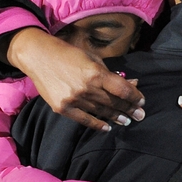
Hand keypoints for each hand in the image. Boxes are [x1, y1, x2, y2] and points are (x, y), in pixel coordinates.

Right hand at [8, 28, 145, 130]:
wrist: (39, 57)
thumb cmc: (69, 54)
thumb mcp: (93, 58)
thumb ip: (110, 74)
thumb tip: (130, 84)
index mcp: (96, 73)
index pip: (122, 89)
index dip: (134, 97)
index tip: (141, 102)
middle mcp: (86, 88)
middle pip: (113, 102)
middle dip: (129, 109)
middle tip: (140, 116)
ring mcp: (74, 99)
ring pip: (101, 111)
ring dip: (115, 117)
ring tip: (126, 121)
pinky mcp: (62, 108)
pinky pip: (84, 120)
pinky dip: (97, 124)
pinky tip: (107, 127)